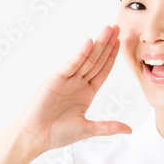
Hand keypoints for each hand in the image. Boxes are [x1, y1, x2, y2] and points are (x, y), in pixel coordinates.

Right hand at [14, 24, 130, 155]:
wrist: (35, 135)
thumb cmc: (57, 134)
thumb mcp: (87, 129)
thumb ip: (108, 127)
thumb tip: (129, 130)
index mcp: (87, 94)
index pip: (103, 71)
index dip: (112, 57)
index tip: (120, 43)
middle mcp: (78, 84)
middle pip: (97, 61)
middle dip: (108, 45)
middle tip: (117, 28)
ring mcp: (68, 80)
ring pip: (87, 59)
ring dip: (98, 44)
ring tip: (108, 29)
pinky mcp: (56, 79)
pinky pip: (72, 64)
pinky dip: (81, 53)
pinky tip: (90, 43)